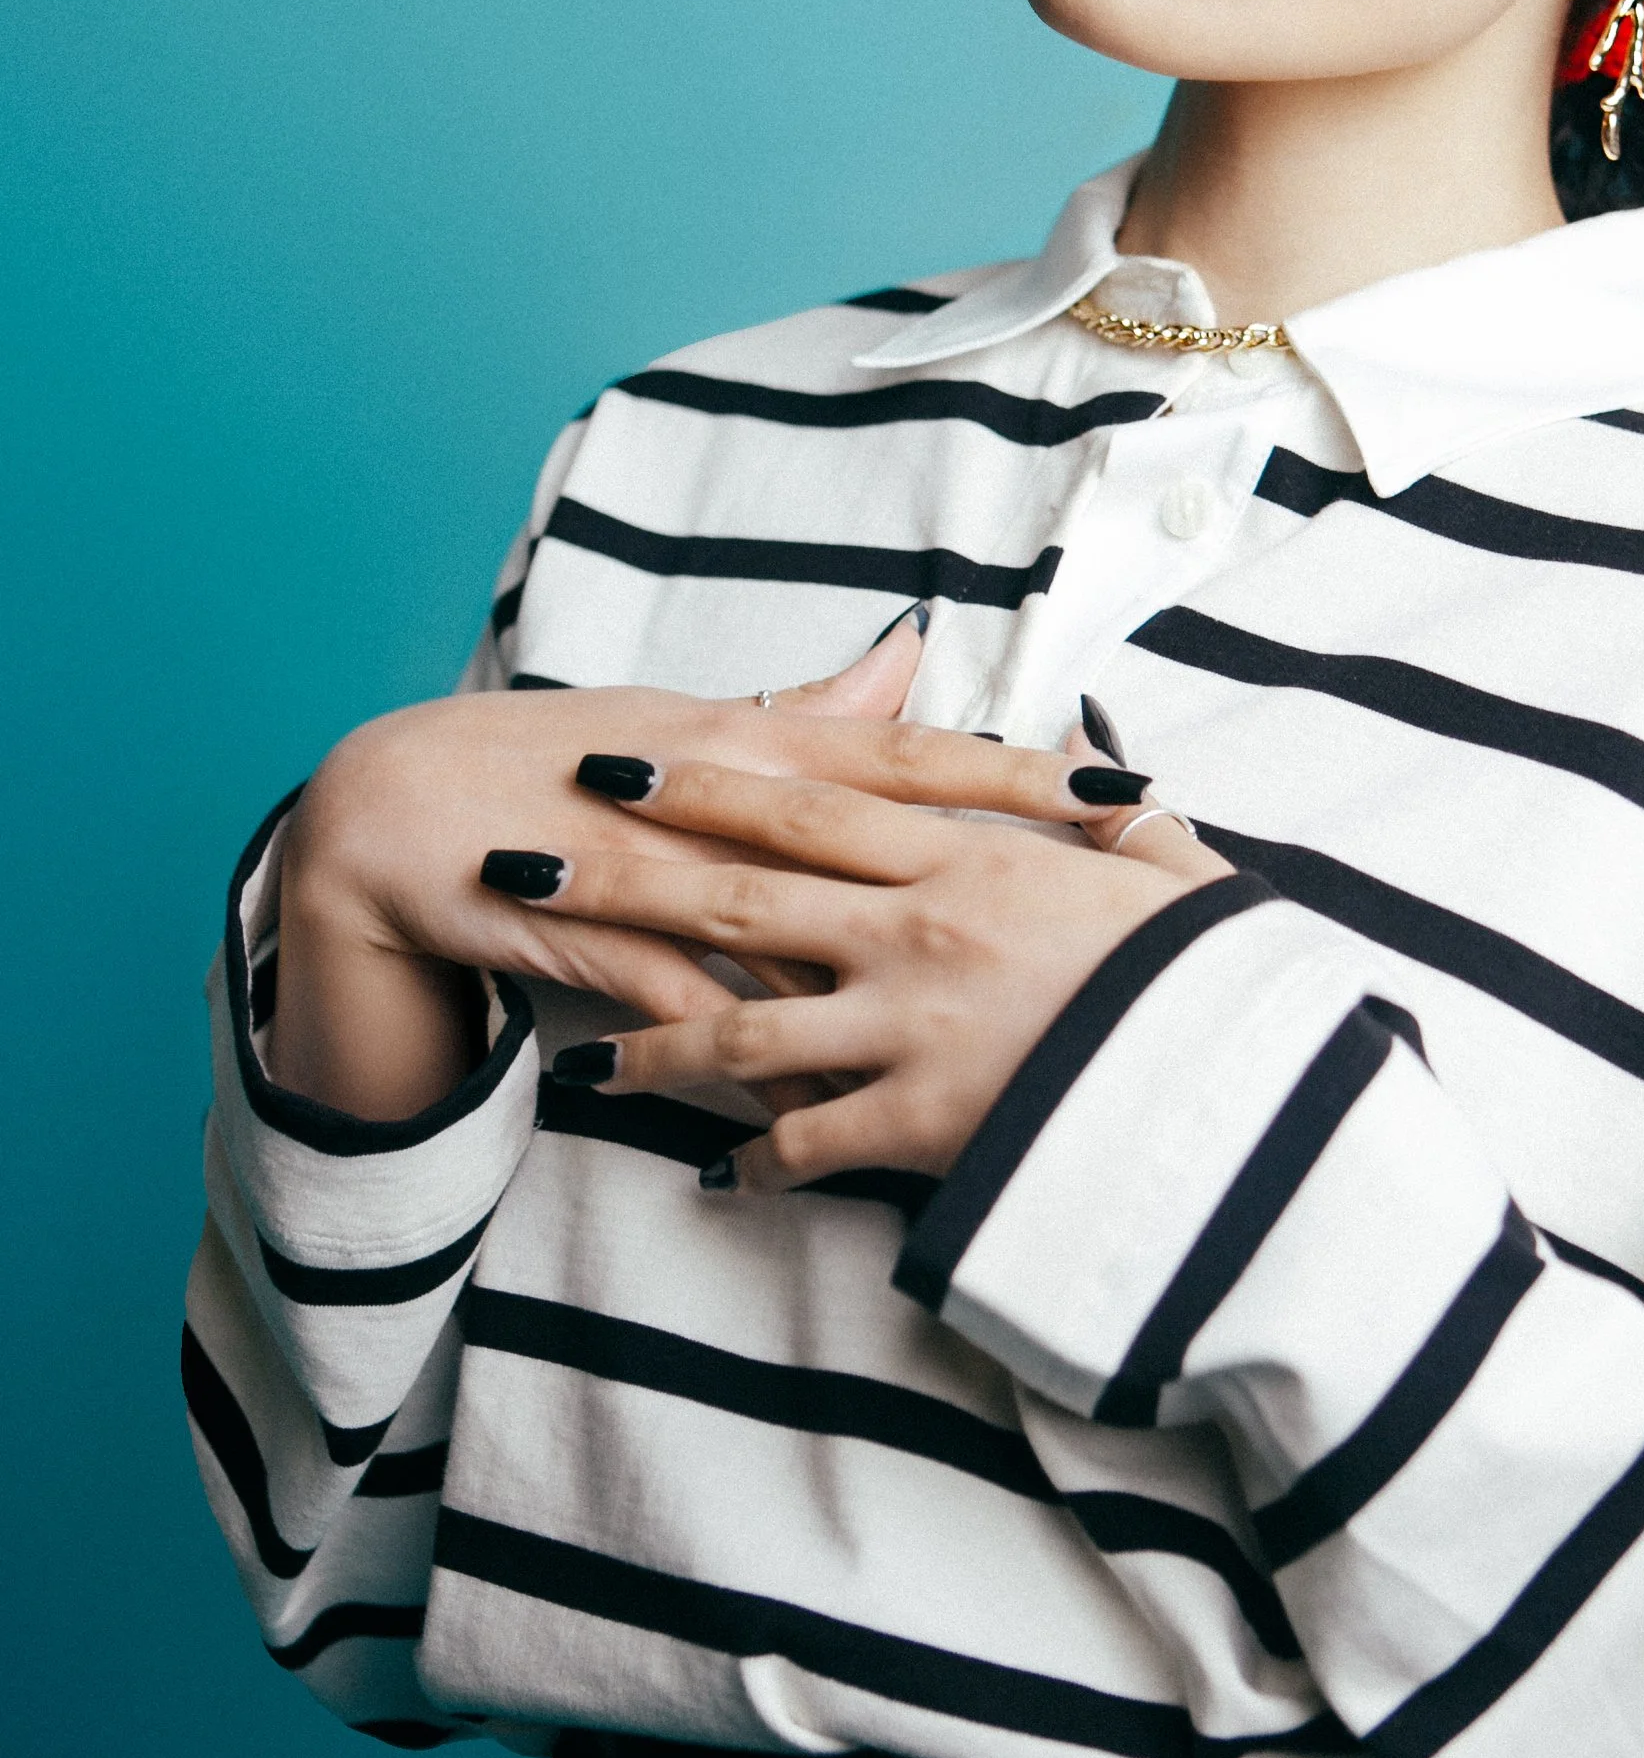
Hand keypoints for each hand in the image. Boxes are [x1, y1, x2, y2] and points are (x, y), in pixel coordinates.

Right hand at [263, 619, 1156, 1121]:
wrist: (394, 812)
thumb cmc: (566, 768)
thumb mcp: (697, 729)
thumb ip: (813, 709)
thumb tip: (915, 653)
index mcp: (756, 737)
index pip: (919, 754)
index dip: (1027, 777)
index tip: (1135, 801)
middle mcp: (720, 786)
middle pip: (883, 832)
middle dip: (999, 868)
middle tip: (1106, 911)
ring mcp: (652, 855)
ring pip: (787, 925)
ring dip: (883, 983)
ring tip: (993, 1040)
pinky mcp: (583, 924)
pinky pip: (679, 997)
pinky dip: (735, 1049)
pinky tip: (800, 1104)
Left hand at [502, 746, 1231, 1186]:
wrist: (1239, 1088)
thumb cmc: (1207, 976)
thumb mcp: (1164, 871)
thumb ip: (1110, 812)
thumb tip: (1096, 746)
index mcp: (965, 859)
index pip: (806, 806)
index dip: (705, 784)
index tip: (623, 765)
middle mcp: (916, 932)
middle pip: (735, 898)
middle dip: (622, 881)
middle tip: (531, 864)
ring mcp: (910, 1028)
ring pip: (740, 1033)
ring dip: (655, 1045)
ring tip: (590, 1060)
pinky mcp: (921, 1122)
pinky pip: (809, 1144)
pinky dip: (757, 1163)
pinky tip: (718, 1177)